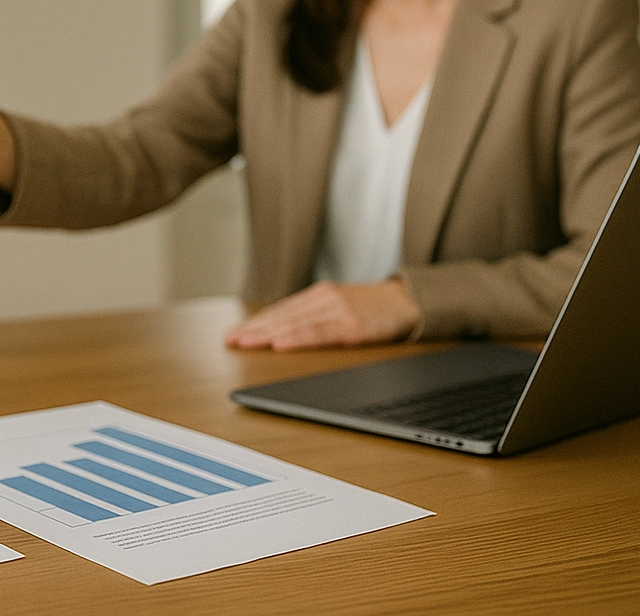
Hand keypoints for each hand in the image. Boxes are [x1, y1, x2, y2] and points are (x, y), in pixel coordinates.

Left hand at [223, 279, 420, 350]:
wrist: (409, 301)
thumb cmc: (373, 307)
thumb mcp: (340, 304)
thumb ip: (314, 315)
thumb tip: (283, 332)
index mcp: (319, 296)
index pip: (280, 311)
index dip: (255, 323)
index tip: (234, 334)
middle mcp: (324, 300)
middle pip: (282, 317)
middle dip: (254, 330)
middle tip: (230, 340)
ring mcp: (338, 312)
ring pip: (295, 325)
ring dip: (267, 335)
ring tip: (245, 342)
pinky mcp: (354, 327)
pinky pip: (320, 334)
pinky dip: (298, 339)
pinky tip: (281, 344)